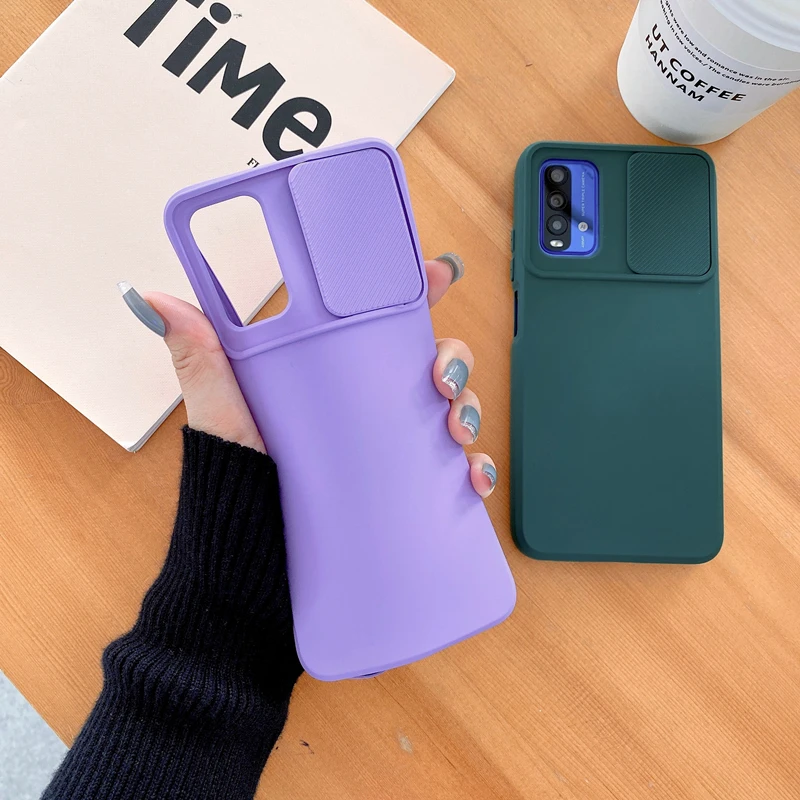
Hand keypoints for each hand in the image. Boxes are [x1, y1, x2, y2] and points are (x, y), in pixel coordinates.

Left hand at [122, 256, 496, 496]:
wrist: (247, 583)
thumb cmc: (231, 494)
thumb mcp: (223, 421)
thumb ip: (202, 363)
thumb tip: (154, 296)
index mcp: (327, 380)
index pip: (377, 324)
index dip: (415, 293)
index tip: (439, 274)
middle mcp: (364, 411)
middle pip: (426, 363)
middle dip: (452, 360)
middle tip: (442, 381)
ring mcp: (388, 454)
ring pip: (450, 413)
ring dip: (469, 410)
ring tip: (457, 431)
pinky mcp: (404, 497)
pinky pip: (453, 475)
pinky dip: (474, 471)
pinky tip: (473, 481)